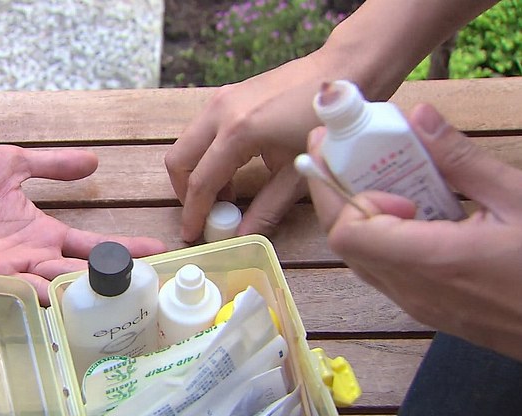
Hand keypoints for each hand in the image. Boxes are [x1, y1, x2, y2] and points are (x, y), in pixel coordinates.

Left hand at [0, 145, 166, 303]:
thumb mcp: (15, 163)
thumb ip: (54, 165)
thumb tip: (95, 162)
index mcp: (42, 230)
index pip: (91, 245)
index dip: (123, 248)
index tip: (156, 251)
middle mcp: (33, 254)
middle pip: (81, 272)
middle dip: (111, 280)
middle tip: (145, 287)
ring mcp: (12, 268)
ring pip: (58, 287)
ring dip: (83, 291)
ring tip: (116, 295)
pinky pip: (22, 291)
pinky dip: (44, 297)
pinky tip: (67, 300)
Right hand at [165, 54, 333, 241]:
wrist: (343, 73)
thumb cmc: (326, 123)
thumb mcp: (298, 174)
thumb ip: (267, 209)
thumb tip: (243, 236)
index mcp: (237, 132)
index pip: (201, 182)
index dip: (194, 213)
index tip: (192, 234)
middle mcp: (220, 112)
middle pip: (178, 159)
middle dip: (185, 190)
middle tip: (202, 213)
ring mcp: (221, 99)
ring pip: (187, 143)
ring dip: (196, 171)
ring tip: (224, 195)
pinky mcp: (228, 94)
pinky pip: (202, 130)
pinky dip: (206, 154)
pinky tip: (232, 170)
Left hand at [306, 104, 521, 360]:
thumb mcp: (518, 199)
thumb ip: (461, 160)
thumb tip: (418, 117)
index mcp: (433, 261)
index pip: (348, 233)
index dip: (346, 194)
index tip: (373, 164)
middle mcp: (414, 291)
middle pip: (345, 244)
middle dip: (338, 193)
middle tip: (348, 148)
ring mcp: (419, 306)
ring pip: (362, 259)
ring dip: (361, 215)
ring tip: (382, 174)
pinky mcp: (430, 311)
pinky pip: (386, 272)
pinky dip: (383, 237)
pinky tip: (412, 210)